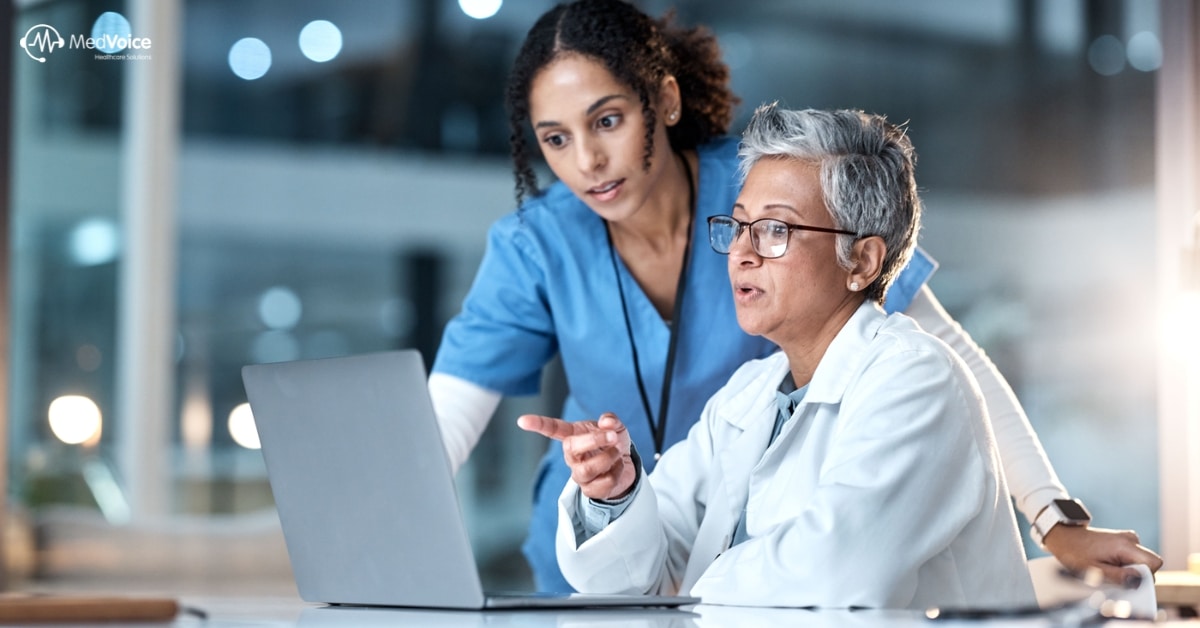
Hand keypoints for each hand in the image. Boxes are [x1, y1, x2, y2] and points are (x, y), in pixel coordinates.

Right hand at [517, 412, 636, 500]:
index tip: (522, 421)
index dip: (538, 424)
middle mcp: (572, 456)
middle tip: (613, 436)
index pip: (552, 429)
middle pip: (571, 448)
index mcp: (573, 436)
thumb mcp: (615, 427)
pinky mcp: (590, 490)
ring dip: (609, 458)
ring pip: (588, 468)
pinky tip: (617, 467)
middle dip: (594, 440)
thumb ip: (611, 420)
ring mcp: (579, 474)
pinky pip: (604, 483)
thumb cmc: (613, 443)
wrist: (626, 466)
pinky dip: (617, 472)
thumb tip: (606, 422)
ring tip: (618, 452)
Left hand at [1042, 525, 1164, 586]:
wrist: (1065, 537)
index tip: (1127, 580)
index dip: (1145, 576)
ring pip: (1140, 562)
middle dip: (1135, 574)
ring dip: (1128, 569)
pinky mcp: (1124, 541)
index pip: (1153, 563)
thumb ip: (1119, 577)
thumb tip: (1139, 581)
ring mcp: (1128, 538)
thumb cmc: (1075, 553)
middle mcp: (1130, 538)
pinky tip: (1108, 563)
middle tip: (1113, 575)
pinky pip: (1133, 558)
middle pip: (1148, 563)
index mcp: (1125, 545)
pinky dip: (1124, 564)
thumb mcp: (1095, 571)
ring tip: (1107, 568)